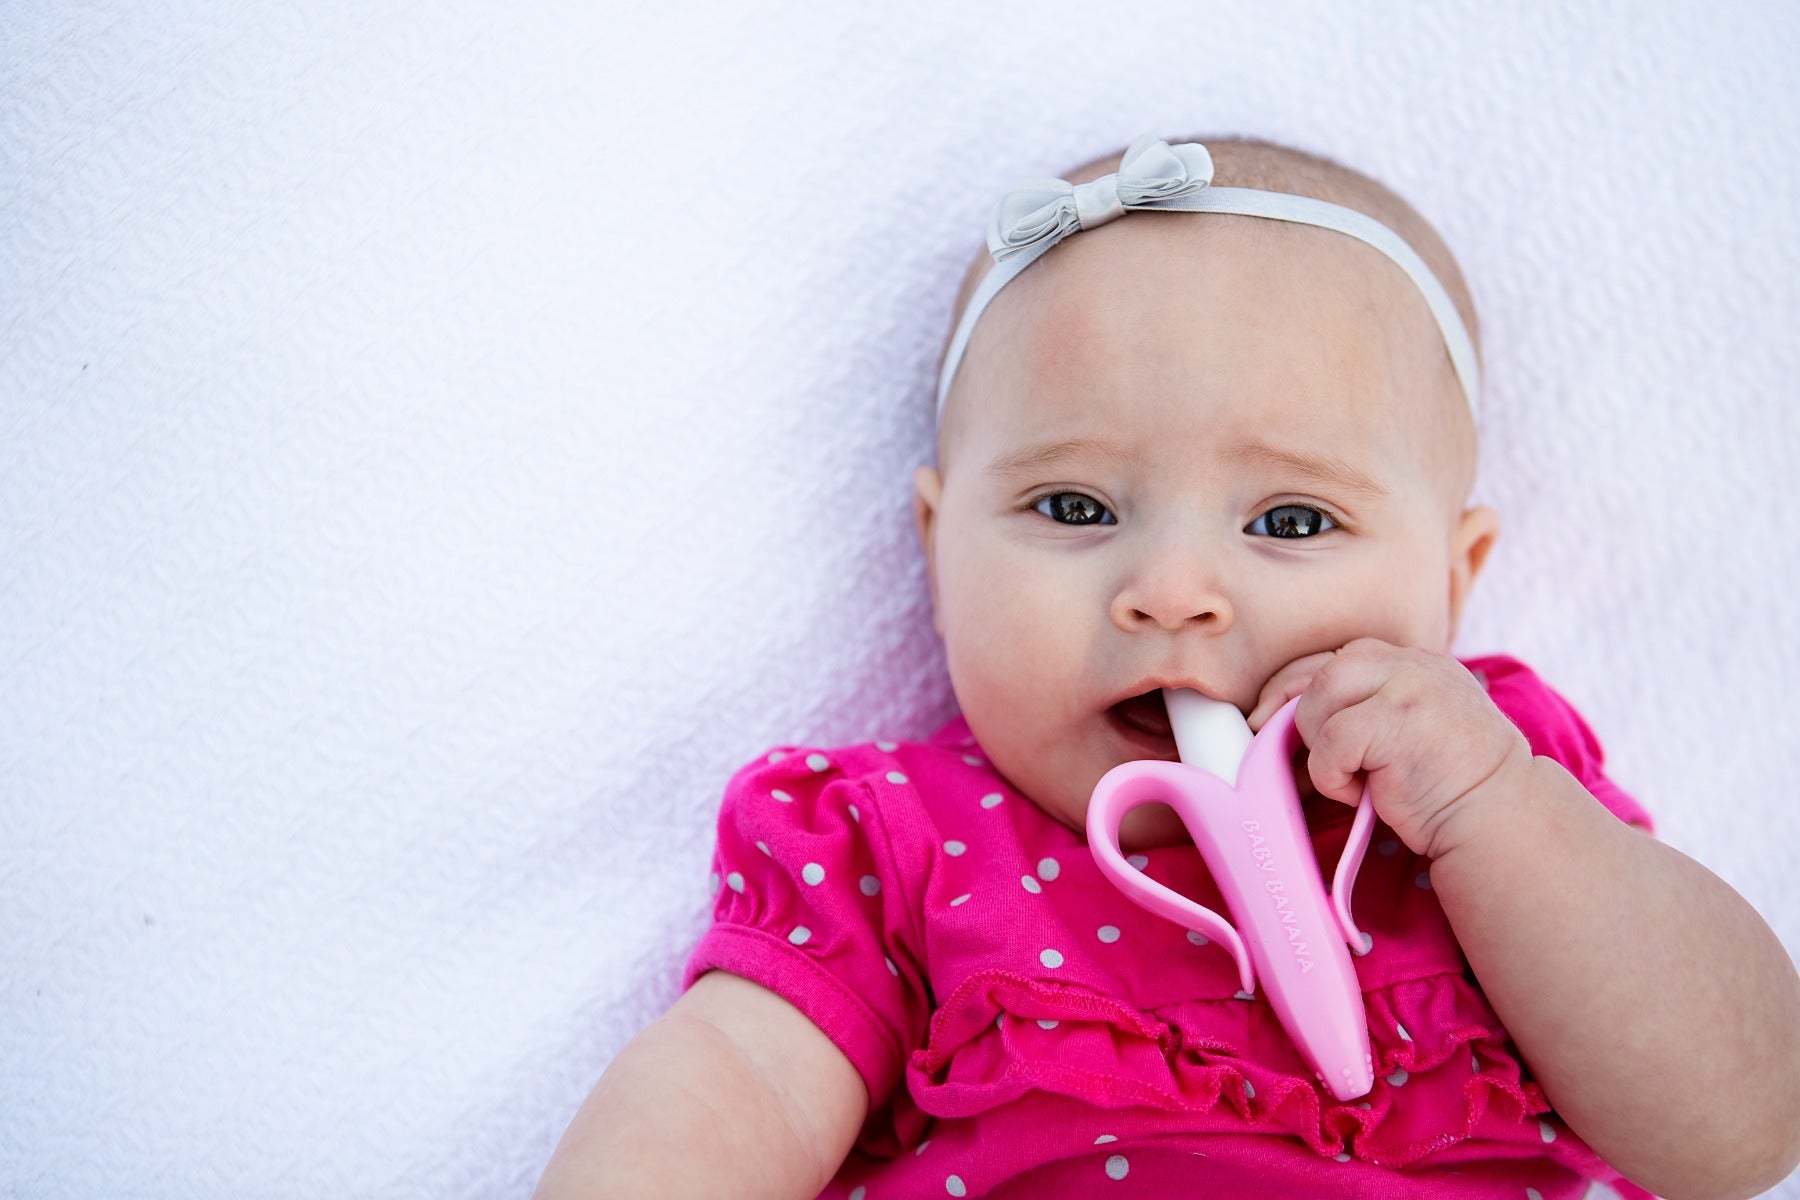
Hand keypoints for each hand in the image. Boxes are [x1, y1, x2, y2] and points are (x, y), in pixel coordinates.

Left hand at [1247, 639, 1533, 858]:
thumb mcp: (1406, 729)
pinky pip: (1330, 739)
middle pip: (1319, 671)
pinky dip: (1333, 775)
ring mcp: (1409, 686)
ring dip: (1321, 747)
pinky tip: (1367, 794)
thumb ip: (1363, 707)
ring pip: (1318, 699)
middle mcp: (1413, 664)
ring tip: (1356, 778)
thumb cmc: (1445, 788)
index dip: (1294, 689)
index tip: (1270, 719)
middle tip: (1294, 754)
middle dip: (1292, 714)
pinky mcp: (1398, 720)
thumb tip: (1279, 716)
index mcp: (1414, 663)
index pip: (1335, 659)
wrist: (1499, 821)